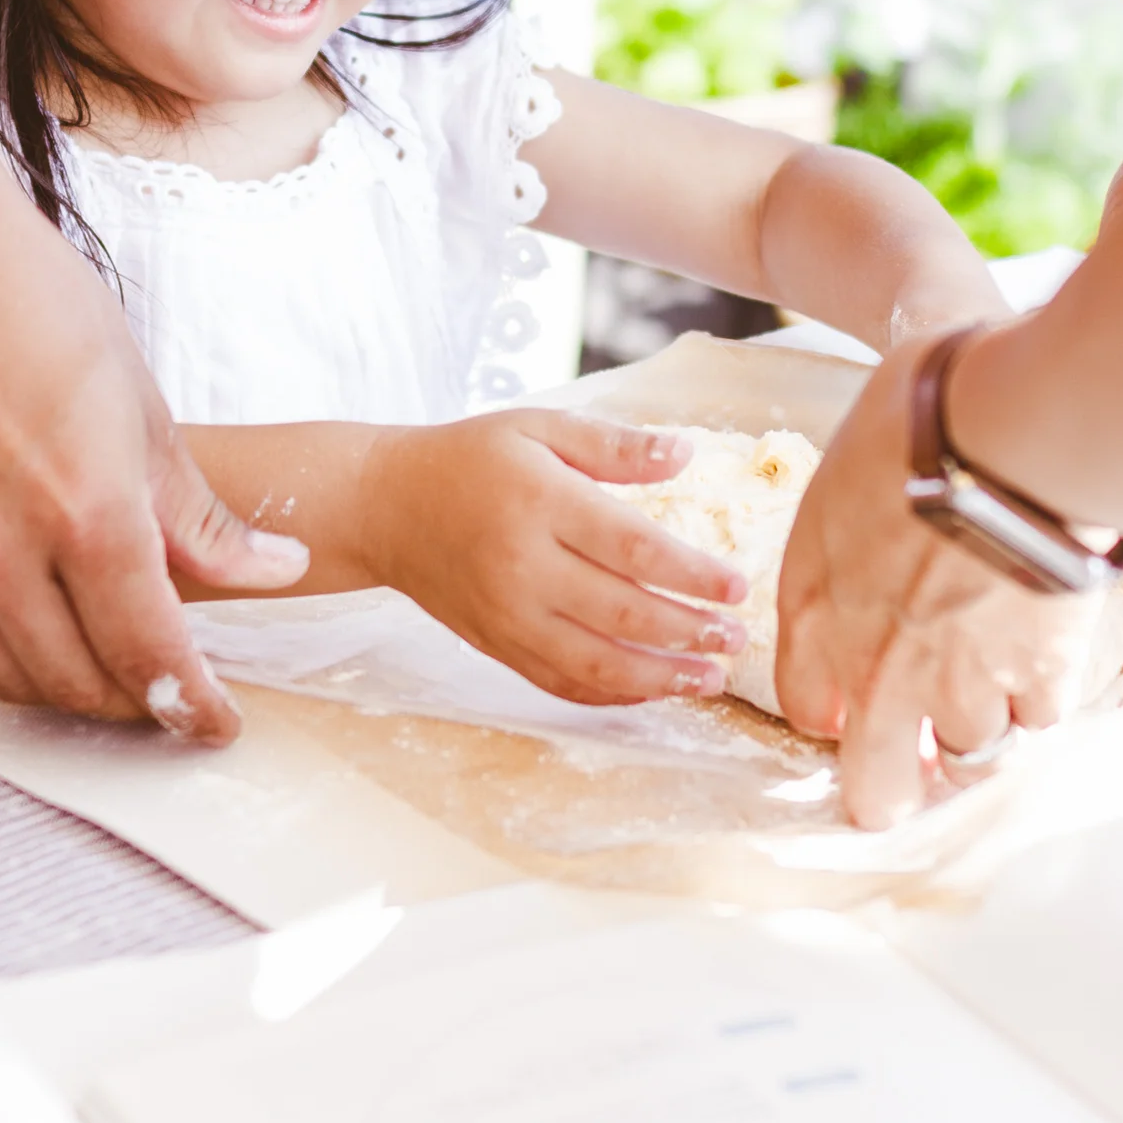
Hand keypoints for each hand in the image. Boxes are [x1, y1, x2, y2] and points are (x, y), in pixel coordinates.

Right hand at [0, 115, 306, 734]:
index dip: (191, 705)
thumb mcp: (138, 402)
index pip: (149, 655)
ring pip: (7, 677)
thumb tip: (273, 572)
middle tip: (171, 696)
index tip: (215, 722)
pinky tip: (30, 628)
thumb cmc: (26, 297)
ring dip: (66, 690)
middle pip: (80, 685)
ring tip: (108, 668)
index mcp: (85, 511)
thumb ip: (200, 514)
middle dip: (137, 704)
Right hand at [362, 411, 747, 703]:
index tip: (736, 589)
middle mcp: (523, 565)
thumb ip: (613, 444)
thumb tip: (685, 453)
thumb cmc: (470, 458)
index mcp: (541, 502)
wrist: (386, 505)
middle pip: (622, 613)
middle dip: (688, 633)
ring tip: (709, 679)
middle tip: (736, 639)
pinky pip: (559, 682)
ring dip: (660, 678)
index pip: (634, 549)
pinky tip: (651, 690)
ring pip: (594, 662)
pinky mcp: (495, 644)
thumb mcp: (539, 428)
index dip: (692, 576)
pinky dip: (610, 694)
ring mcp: (507, 613)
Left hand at [774, 337, 1101, 827]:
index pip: (804, 709)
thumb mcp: (846, 472)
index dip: (836, 713)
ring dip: (986, 723)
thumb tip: (868, 527)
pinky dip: (1044, 694)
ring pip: (973, 755)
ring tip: (1004, 669)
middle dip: (902, 782)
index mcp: (815, 610)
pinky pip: (1040, 719)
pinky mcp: (1038, 678)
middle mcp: (877, 669)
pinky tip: (1049, 647)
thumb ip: (847, 534)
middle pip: (880, 791)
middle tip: (929, 755)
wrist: (1006, 432)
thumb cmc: (917, 422)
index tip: (858, 700)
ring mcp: (961, 683)